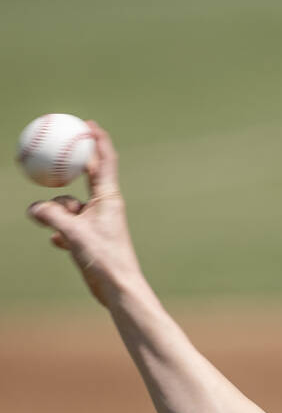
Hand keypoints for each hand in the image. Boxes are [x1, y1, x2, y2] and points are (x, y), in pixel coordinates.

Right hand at [26, 122, 143, 306]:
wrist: (118, 289)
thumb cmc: (105, 259)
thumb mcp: (74, 234)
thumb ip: (52, 217)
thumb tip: (32, 209)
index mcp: (108, 198)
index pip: (104, 161)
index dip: (97, 140)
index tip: (86, 124)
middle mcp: (104, 207)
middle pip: (85, 177)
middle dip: (71, 165)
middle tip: (56, 150)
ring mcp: (97, 223)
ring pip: (70, 205)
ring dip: (58, 213)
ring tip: (55, 230)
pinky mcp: (91, 239)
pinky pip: (69, 227)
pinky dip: (61, 232)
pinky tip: (57, 242)